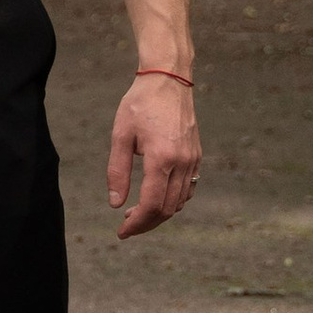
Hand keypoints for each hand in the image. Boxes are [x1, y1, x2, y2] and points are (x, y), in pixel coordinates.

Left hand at [107, 71, 198, 237]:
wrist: (169, 80)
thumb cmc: (139, 104)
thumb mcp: (120, 135)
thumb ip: (117, 171)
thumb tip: (115, 204)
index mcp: (161, 159)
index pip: (151, 205)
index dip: (136, 224)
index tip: (121, 232)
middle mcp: (182, 163)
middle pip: (167, 209)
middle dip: (146, 224)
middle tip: (125, 227)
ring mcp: (193, 160)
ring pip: (179, 202)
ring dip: (158, 213)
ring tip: (135, 213)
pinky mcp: (197, 156)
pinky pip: (188, 189)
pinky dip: (172, 201)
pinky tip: (155, 197)